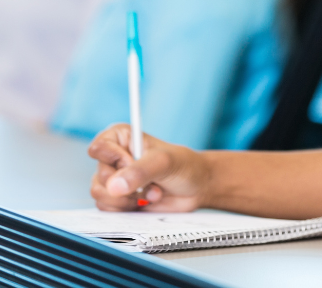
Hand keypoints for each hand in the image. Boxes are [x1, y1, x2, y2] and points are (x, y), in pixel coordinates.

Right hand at [88, 124, 209, 211]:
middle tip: (149, 182)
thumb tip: (113, 186)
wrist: (196, 187)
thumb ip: (140, 172)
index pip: (98, 148)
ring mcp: (115, 180)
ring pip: (100, 195)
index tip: (133, 163)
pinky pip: (107, 209)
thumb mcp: (164, 163)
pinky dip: (127, 208)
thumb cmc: (184, 166)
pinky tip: (146, 201)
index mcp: (122, 138)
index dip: (115, 160)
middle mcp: (114, 158)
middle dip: (126, 185)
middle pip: (99, 176)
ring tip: (152, 192)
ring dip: (129, 199)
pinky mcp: (118, 199)